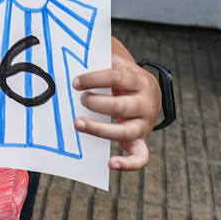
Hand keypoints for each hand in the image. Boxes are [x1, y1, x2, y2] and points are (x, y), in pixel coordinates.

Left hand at [72, 53, 160, 170]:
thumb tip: (72, 55)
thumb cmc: (124, 78)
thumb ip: (100, 60)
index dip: (95, 79)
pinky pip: (140, 157)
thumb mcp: (117, 64)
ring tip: (78, 123)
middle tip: (81, 100)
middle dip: (97, 104)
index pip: (118, 78)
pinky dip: (128, 164)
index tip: (76, 82)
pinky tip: (111, 163)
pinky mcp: (141, 141)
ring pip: (124, 132)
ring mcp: (145, 124)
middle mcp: (146, 103)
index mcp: (140, 81)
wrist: (148, 93)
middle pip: (121, 106)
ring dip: (99, 130)